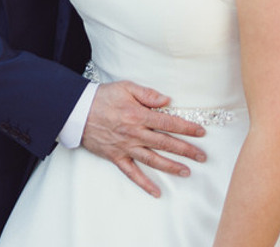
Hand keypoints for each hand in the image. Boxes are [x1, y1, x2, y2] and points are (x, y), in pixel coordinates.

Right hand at [81, 81, 206, 197]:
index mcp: (138, 115)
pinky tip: (156, 191)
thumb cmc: (102, 97)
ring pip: (153, 159)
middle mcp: (134, 133)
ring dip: (171, 166)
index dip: (186, 128)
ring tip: (187, 171)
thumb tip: (167, 101)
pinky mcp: (116, 157)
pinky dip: (144, 183)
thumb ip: (147, 94)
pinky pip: (132, 173)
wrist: (77, 111)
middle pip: (165, 143)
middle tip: (202, 156)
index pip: (168, 123)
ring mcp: (126, 147)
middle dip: (186, 150)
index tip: (201, 132)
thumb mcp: (126, 87)